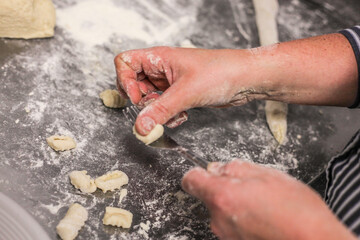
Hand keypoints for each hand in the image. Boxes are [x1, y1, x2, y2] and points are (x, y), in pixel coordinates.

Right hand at [114, 47, 263, 134]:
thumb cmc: (221, 71)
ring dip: (159, 112)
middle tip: (157, 109)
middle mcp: (162, 69)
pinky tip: (183, 116)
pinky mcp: (181, 95)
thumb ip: (160, 110)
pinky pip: (164, 108)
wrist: (246, 79)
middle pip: (135, 86)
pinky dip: (169, 116)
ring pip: (150, 101)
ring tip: (174, 113)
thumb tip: (140, 126)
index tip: (137, 98)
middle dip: (144, 103)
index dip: (125, 81)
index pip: (125, 63)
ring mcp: (171, 83)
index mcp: (159, 58)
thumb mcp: (186, 92)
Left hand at [182, 160, 355, 239]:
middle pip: (210, 196)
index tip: (204, 170)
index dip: (197, 172)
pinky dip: (242, 219)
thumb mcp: (267, 174)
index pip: (191, 180)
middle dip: (225, 188)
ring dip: (236, 204)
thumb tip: (218, 168)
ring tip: (263, 204)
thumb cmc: (296, 210)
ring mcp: (227, 235)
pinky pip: (232, 225)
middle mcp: (218, 219)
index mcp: (222, 196)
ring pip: (222, 211)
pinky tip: (264, 218)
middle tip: (251, 187)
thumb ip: (235, 168)